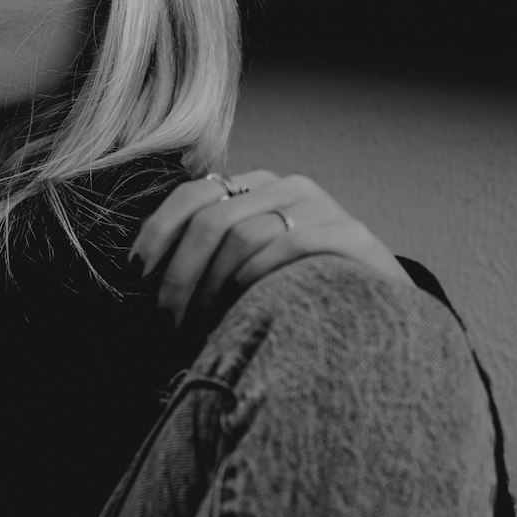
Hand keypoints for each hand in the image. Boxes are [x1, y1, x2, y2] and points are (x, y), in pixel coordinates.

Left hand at [129, 170, 413, 330]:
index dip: (157, 232)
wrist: (379, 316)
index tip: (137, 274)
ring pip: (243, 234)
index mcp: (255, 188)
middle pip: (211, 220)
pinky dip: (257, 279)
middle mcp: (288, 186)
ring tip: (204, 330)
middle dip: (180, 276)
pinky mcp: (351, 233)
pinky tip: (247, 310)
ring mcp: (323, 206)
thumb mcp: (245, 272)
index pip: (192, 195)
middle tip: (168, 323)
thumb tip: (141, 273)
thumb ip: (207, 258)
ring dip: (212, 288)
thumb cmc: (296, 299)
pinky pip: (288, 245)